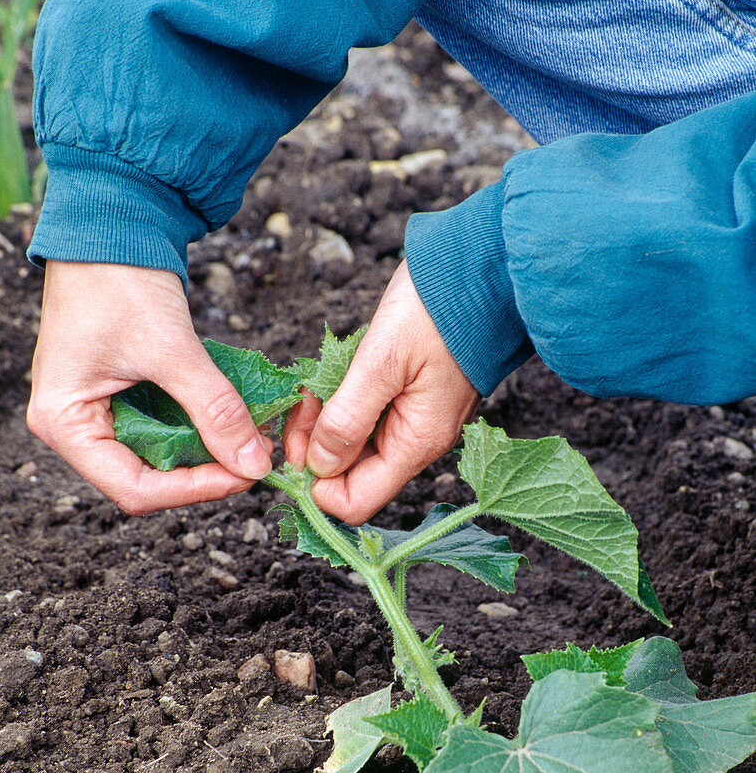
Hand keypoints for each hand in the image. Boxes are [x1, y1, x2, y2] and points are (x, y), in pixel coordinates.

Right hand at [27, 260, 272, 513]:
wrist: (111, 220)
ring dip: (206, 452)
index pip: (135, 488)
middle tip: (254, 459)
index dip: (194, 490)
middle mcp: (74, 426)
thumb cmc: (120, 278)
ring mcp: (96, 411)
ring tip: (250, 439)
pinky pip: (164, 427)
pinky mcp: (120, 395)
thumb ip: (215, 410)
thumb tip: (254, 464)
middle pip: (147, 478)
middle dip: (204, 472)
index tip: (245, 476)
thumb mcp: (172, 350)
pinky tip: (233, 421)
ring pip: (159, 457)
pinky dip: (199, 426)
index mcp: (65, 423)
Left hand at [283, 260, 479, 523]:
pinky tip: (330, 378)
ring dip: (323, 423)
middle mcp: (417, 441)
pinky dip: (339, 404)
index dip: (315, 486)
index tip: (292, 448)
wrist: (481, 269)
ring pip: (353, 445)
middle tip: (299, 406)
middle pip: (349, 475)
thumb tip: (318, 468)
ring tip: (313, 388)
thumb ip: (348, 420)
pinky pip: (364, 417)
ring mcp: (415, 419)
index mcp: (416, 443)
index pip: (356, 502)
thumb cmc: (437, 310)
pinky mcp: (409, 396)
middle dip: (313, 448)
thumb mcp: (381, 363)